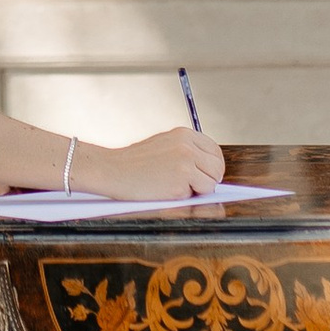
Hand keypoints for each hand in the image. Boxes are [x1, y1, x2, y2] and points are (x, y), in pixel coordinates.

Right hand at [91, 121, 225, 202]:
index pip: (214, 151)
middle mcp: (188, 144)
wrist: (112, 170)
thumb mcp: (162, 146)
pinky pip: (200, 193)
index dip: (211, 167)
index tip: (203, 176)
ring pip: (212, 182)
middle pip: (217, 166)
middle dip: (209, 179)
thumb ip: (185, 152)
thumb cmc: (133, 163)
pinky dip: (188, 196)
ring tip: (174, 186)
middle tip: (192, 186)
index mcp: (184, 134)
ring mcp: (186, 160)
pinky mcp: (183, 177)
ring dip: (198, 189)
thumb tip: (208, 170)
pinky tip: (168, 190)